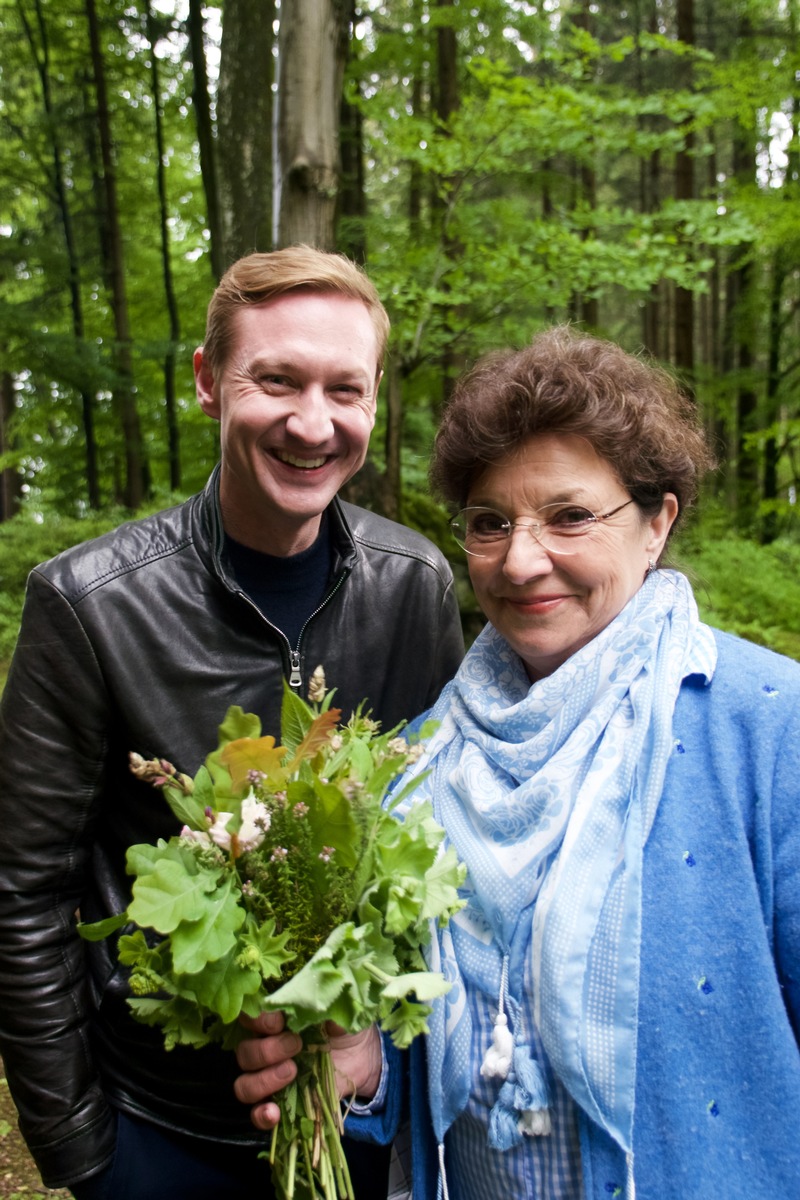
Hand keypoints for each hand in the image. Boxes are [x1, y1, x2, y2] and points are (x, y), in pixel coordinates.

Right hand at [234, 1012, 381, 1131]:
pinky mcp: (278, 1104)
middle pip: (244, 1053)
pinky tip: (274, 1113)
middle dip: (267, 1050)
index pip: (248, 1018)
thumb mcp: (339, 1014)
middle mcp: (264, 1049)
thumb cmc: (342, 1028)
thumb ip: (327, 1008)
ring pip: (244, 1084)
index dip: (258, 1020)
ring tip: (292, 1072)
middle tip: (296, 1046)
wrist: (360, 1057)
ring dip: (263, 1081)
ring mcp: (268, 1079)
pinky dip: (261, 1115)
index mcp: (273, 1022)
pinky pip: (255, 1115)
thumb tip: (320, 1007)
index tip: (279, 1022)